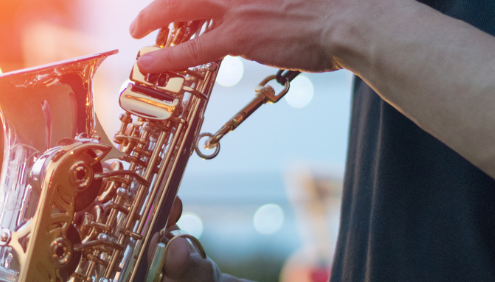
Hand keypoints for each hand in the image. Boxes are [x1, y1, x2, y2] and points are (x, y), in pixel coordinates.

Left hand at [129, 0, 350, 72]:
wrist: (356, 19)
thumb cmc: (341, 5)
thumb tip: (264, 6)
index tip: (181, 2)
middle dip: (161, 0)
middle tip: (146, 11)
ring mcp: (237, 5)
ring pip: (179, 9)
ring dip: (152, 19)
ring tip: (138, 30)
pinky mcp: (239, 35)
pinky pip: (192, 49)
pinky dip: (167, 57)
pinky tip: (150, 62)